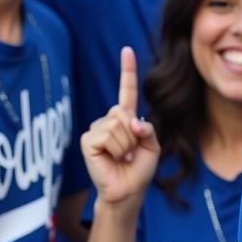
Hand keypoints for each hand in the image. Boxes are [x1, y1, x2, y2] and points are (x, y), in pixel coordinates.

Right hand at [80, 46, 159, 206]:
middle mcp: (109, 120)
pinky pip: (107, 136)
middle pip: (124, 112)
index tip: (126, 50)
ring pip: (117, 125)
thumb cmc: (139, 170)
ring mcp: (96, 129)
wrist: (128, 192)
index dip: (127, 70)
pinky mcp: (88, 140)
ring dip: (126, 146)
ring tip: (122, 158)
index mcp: (125, 119)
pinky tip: (112, 159)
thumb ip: (147, 129)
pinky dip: (116, 150)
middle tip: (130, 153)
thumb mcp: (153, 147)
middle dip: (134, 135)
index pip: (126, 90)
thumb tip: (131, 122)